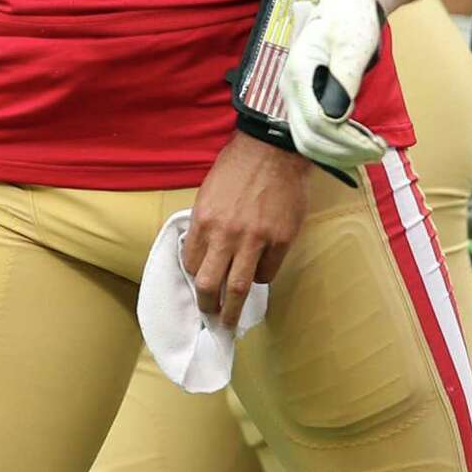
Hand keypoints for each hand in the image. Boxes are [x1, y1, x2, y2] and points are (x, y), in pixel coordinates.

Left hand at [182, 133, 309, 329]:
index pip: (191, 264)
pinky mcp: (281, 240)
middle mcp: (226, 234)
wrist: (274, 149)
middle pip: (210, 285)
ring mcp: (255, 239)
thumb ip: (206, 224)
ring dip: (233, 311)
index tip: (201, 284)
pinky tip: (260, 273)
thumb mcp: (209, 192)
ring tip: (231, 322)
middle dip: (208, 308)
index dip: (195, 278)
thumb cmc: (238, 166)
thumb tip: (206, 252)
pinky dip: (262, 278)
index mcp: (203, 220)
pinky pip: (268, 273)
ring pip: (239, 288)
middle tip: (210, 318)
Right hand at [281, 0, 386, 172]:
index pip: (317, 122)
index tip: (376, 143)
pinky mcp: (304, 101)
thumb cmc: (350, 18)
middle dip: (345, 153)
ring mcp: (295, 96)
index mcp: (299, 71)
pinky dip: (335, 148)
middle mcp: (290, 88)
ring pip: (308, 143)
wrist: (343, 5)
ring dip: (340, 155)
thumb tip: (337, 117)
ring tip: (372, 151)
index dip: (347, 140)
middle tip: (378, 151)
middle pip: (309, 139)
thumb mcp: (353, 43)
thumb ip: (345, 79)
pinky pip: (313, 135)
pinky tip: (358, 146)